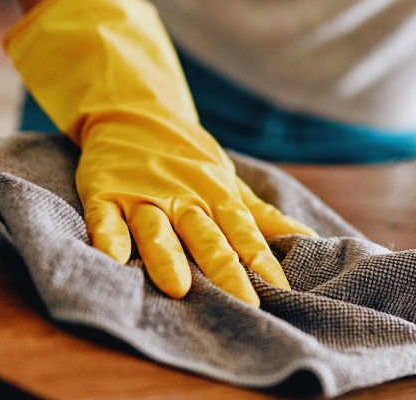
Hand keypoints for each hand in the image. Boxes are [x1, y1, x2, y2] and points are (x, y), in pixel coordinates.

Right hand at [5, 0, 315, 303]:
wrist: (134, 111)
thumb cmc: (188, 159)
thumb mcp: (228, 183)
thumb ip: (262, 216)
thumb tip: (309, 239)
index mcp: (215, 196)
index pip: (244, 232)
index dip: (262, 261)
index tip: (281, 292)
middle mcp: (183, 198)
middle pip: (206, 237)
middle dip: (225, 270)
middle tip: (243, 304)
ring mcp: (143, 195)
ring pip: (157, 229)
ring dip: (168, 257)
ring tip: (178, 288)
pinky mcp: (106, 193)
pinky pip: (106, 217)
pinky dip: (108, 236)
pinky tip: (112, 259)